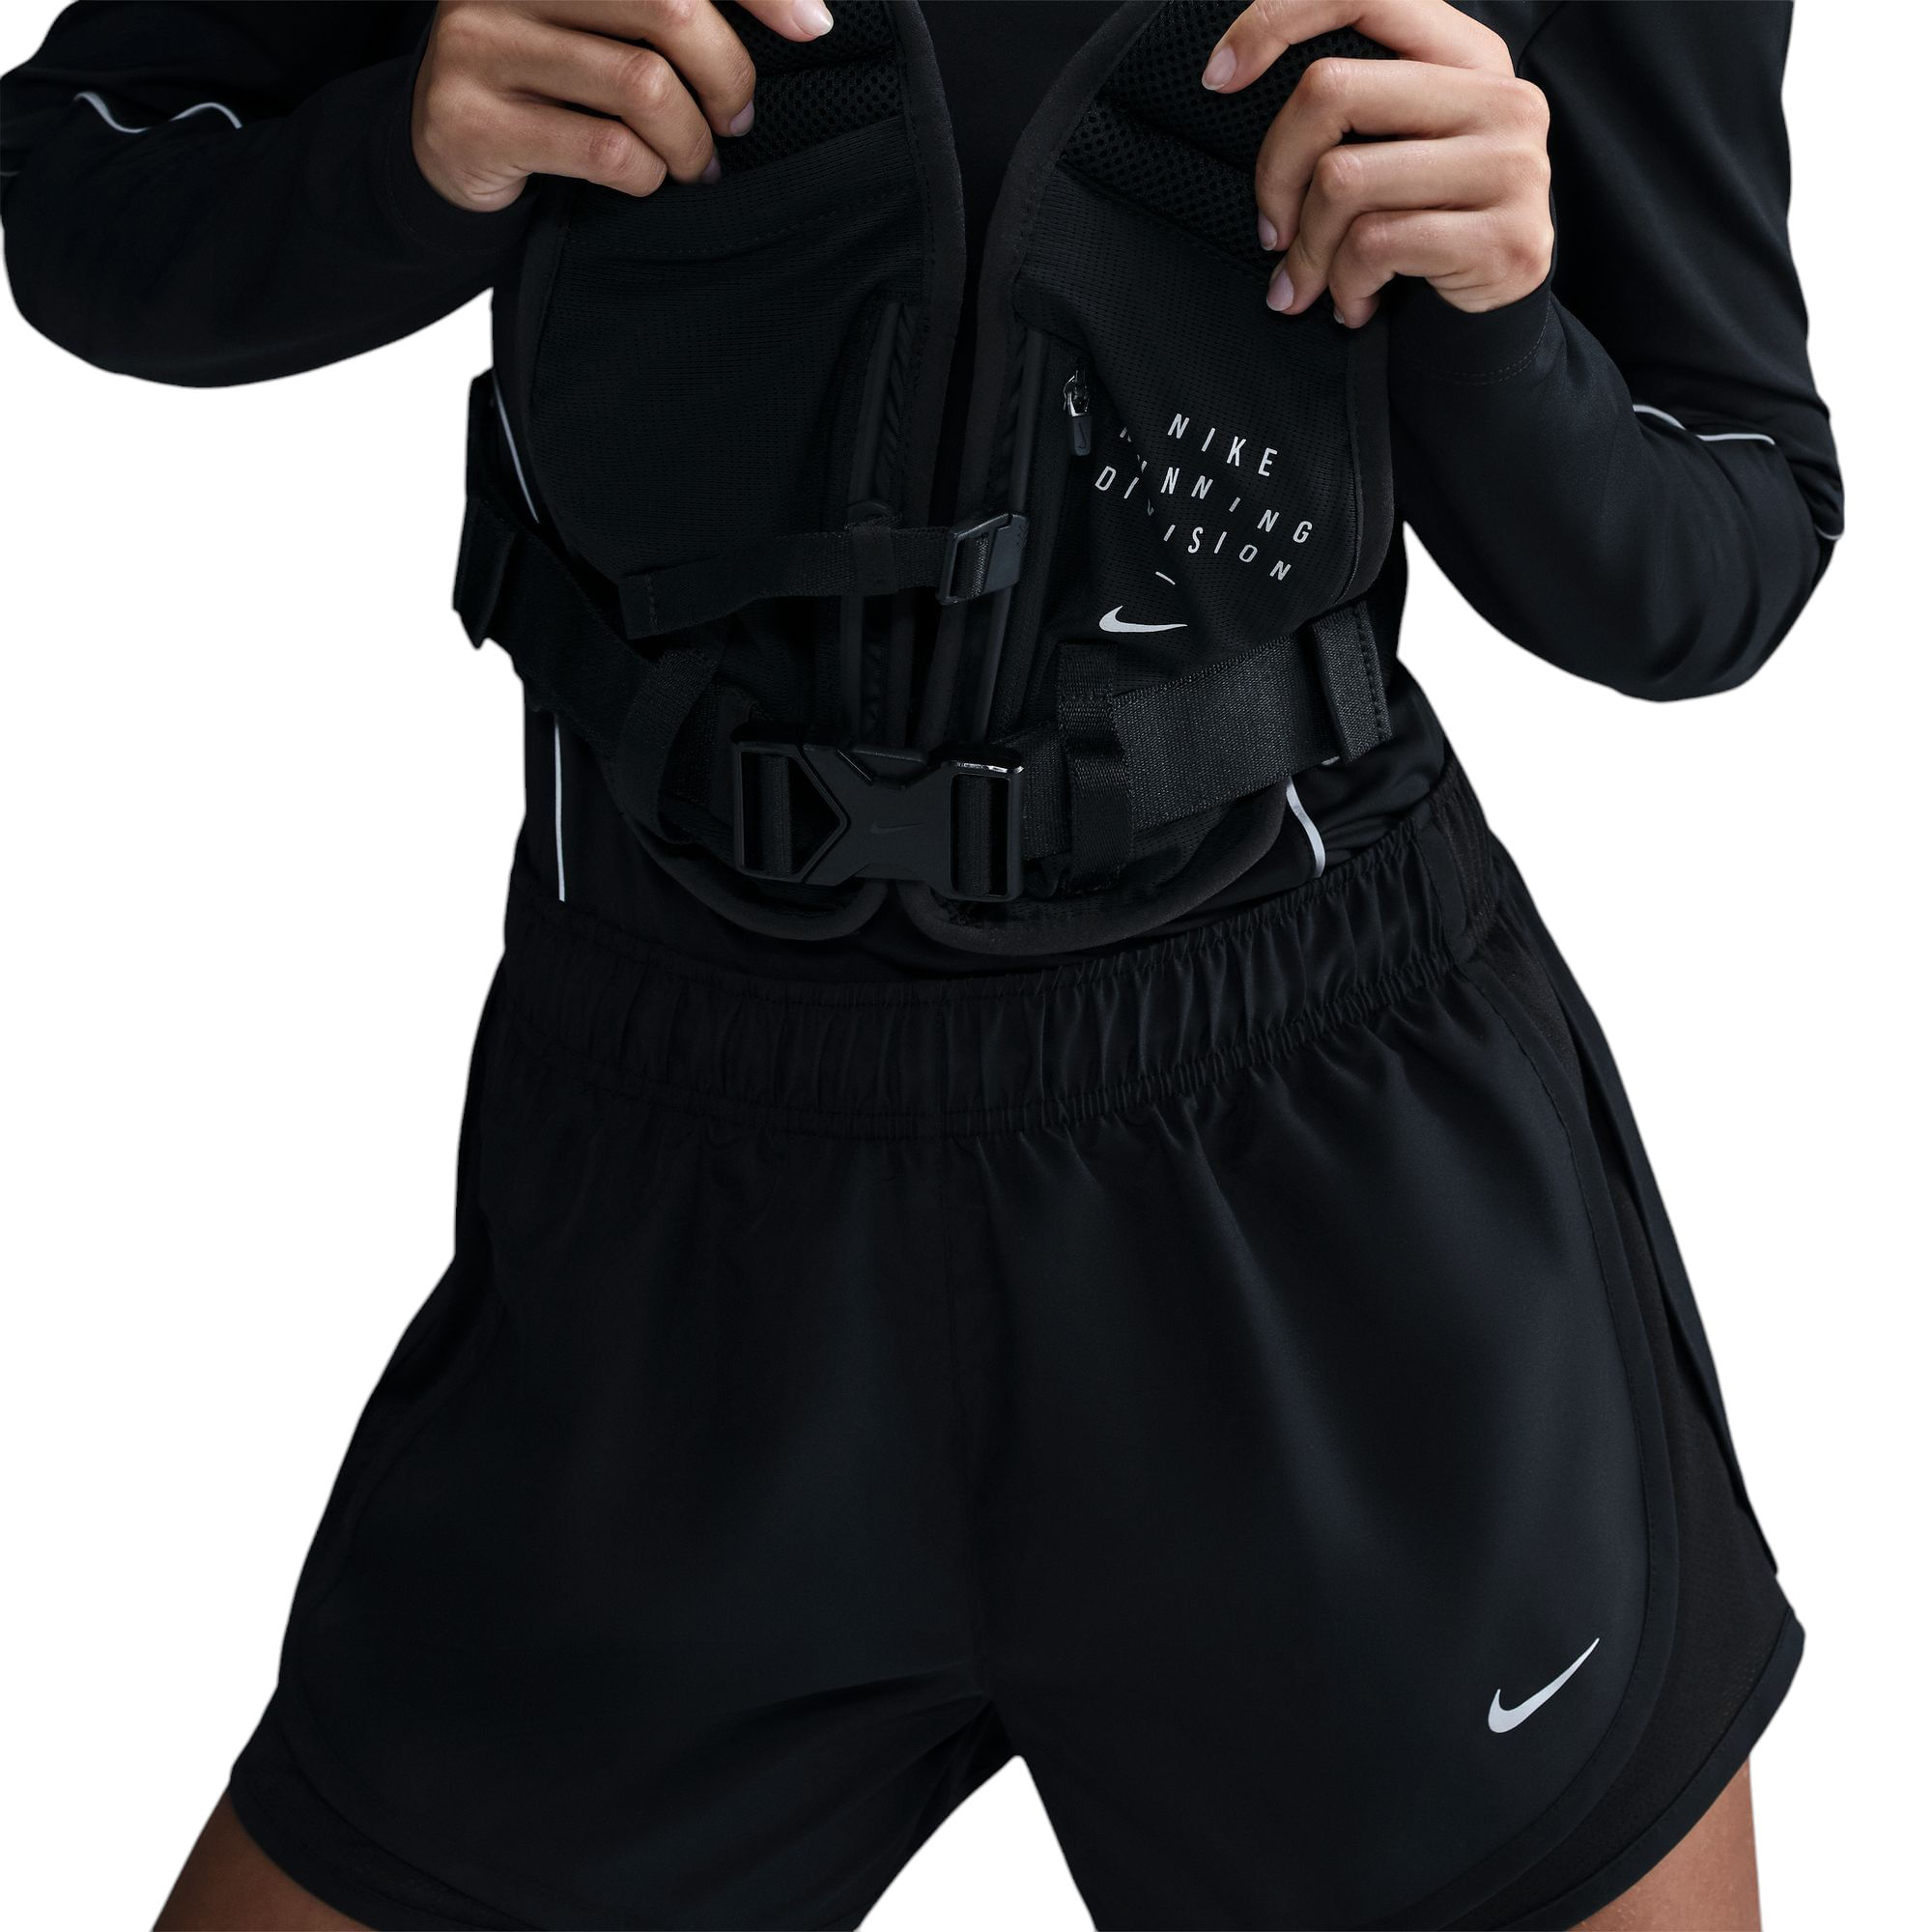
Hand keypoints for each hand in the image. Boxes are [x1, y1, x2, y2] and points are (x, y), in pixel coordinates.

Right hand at [413, 0, 835, 210]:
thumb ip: (676, 10)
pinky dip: (649, 175)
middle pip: (671, 8)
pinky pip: (607, 151)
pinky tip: (648, 179)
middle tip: (736, 121)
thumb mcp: (612, 22)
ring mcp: (479, 39)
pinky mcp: (469, 117)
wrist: (451, 144)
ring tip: (696, 162)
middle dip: (727, 77)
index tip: (814, 28)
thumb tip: (809, 16)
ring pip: (644, 88)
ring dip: (691, 142)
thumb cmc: (558, 79)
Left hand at [1202, 0, 1551, 325]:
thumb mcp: (1396, 151)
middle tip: (1272, 232)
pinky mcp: (1504, 237)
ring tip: (1312, 284)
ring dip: (1307, 251)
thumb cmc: (1423, 233)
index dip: (1276, 19)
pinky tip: (1354, 305)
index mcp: (1467, 56)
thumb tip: (1231, 81)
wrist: (1490, 327)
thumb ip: (1352, 106)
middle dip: (1275, 174)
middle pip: (1330, 91)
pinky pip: (1374, 245)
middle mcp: (1499, 96)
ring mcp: (1510, 165)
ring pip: (1343, 179)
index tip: (1217, 78)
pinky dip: (1343, 287)